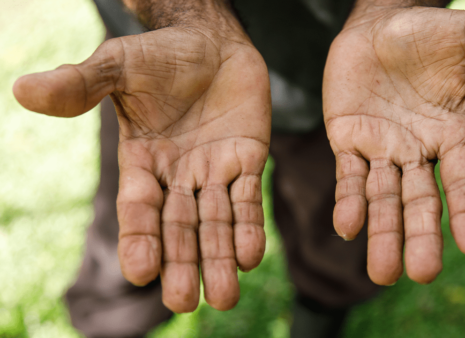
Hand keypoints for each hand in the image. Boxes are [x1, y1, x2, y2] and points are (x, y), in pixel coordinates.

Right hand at [13, 15, 270, 311]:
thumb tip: (23, 90)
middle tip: (184, 302)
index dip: (140, 238)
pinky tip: (251, 257)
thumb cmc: (161, 55)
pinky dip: (250, 228)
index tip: (141, 272)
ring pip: (216, 223)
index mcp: (142, 163)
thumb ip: (80, 84)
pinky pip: (249, 200)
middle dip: (182, 263)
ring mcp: (214, 171)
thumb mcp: (118, 65)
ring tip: (224, 297)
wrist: (211, 41)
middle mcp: (177, 176)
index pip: (138, 208)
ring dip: (220, 259)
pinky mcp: (248, 161)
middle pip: (179, 227)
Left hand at [323, 5, 464, 284]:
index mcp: (451, 134)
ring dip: (382, 233)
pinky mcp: (347, 140)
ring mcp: (381, 149)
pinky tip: (347, 228)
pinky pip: (347, 177)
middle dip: (421, 236)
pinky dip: (348, 202)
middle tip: (422, 274)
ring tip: (383, 273)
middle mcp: (417, 151)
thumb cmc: (426, 34)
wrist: (377, 26)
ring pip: (383, 198)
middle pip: (421, 201)